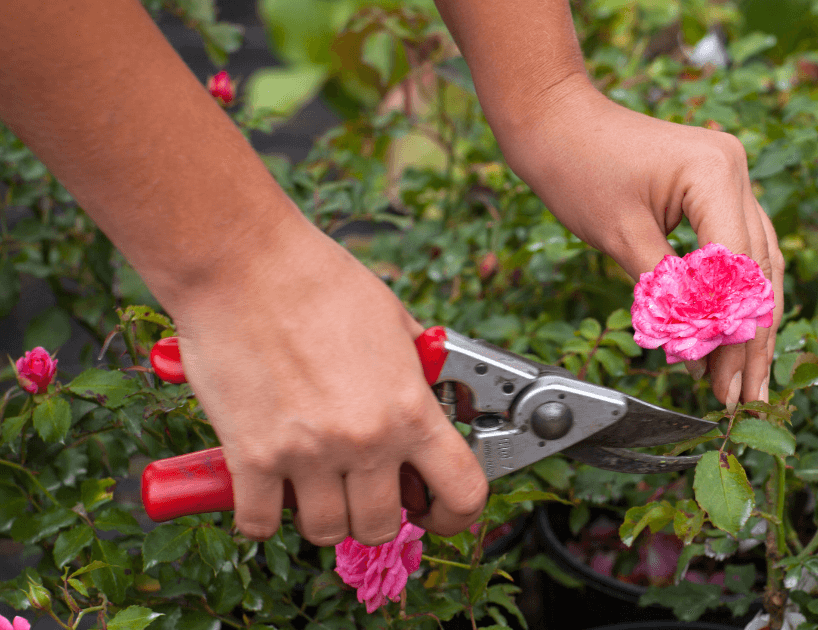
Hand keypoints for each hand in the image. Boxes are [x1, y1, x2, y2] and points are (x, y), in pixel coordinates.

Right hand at [169, 218, 486, 543]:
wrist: (244, 264)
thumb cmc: (318, 281)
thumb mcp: (395, 322)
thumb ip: (416, 373)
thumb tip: (434, 399)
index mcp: (410, 408)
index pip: (462, 493)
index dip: (455, 515)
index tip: (438, 512)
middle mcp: (366, 440)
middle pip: (384, 526)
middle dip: (377, 513)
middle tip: (364, 488)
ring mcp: (307, 454)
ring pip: (327, 531)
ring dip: (323, 514)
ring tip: (315, 482)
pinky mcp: (250, 457)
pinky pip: (259, 523)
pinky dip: (262, 515)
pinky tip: (265, 488)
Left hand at [497, 79, 784, 409]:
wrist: (556, 119)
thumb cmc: (576, 165)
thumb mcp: (620, 237)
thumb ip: (665, 294)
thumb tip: (696, 350)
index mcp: (715, 173)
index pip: (736, 269)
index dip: (730, 331)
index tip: (721, 381)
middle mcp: (735, 170)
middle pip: (756, 271)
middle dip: (748, 340)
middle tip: (742, 397)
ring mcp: (732, 176)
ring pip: (757, 264)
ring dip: (749, 324)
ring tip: (746, 381)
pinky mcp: (718, 187)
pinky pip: (738, 248)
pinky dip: (733, 294)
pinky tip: (733, 336)